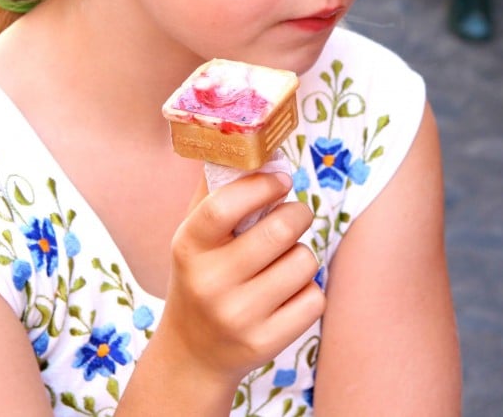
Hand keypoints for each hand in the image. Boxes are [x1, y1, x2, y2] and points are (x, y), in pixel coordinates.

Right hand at [158, 171, 325, 386]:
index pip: (223, 206)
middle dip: (298, 213)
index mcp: (188, 247)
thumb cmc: (202, 275)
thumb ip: (219, 191)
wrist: (193, 353)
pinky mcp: (265, 343)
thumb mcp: (195, 236)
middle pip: (279, 230)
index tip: (282, 180)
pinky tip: (287, 295)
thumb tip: (258, 149)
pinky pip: (314, 298)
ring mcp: (238, 316)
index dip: (261, 185)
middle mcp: (210, 283)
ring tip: (283, 261)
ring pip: (303, 261)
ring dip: (302, 254)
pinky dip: (308, 291)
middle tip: (294, 214)